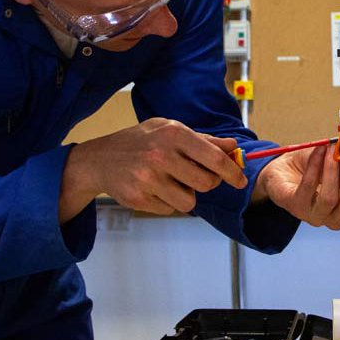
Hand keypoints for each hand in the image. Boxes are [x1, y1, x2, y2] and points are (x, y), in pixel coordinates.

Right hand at [61, 117, 246, 219]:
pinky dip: (167, 202)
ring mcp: (148, 179)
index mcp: (173, 135)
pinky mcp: (139, 199)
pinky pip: (170, 209)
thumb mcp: (169, 130)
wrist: (99, 159)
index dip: (232, 172)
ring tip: (170, 181)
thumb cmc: (140, 141)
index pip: (214, 159)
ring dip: (185, 195)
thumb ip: (203, 140)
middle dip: (207, 184)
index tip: (240, 181)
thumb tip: (233, 147)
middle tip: (196, 177)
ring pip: (189, 202)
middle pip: (206, 184)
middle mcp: (161, 156)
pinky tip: (154, 188)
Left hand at [256, 144, 339, 229]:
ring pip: (330, 198)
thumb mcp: (334, 161)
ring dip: (332, 171)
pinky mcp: (297, 207)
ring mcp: (315, 215)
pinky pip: (308, 187)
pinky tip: (318, 153)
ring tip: (331, 151)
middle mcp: (335, 216)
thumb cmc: (311, 168)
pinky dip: (315, 166)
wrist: (284, 171)